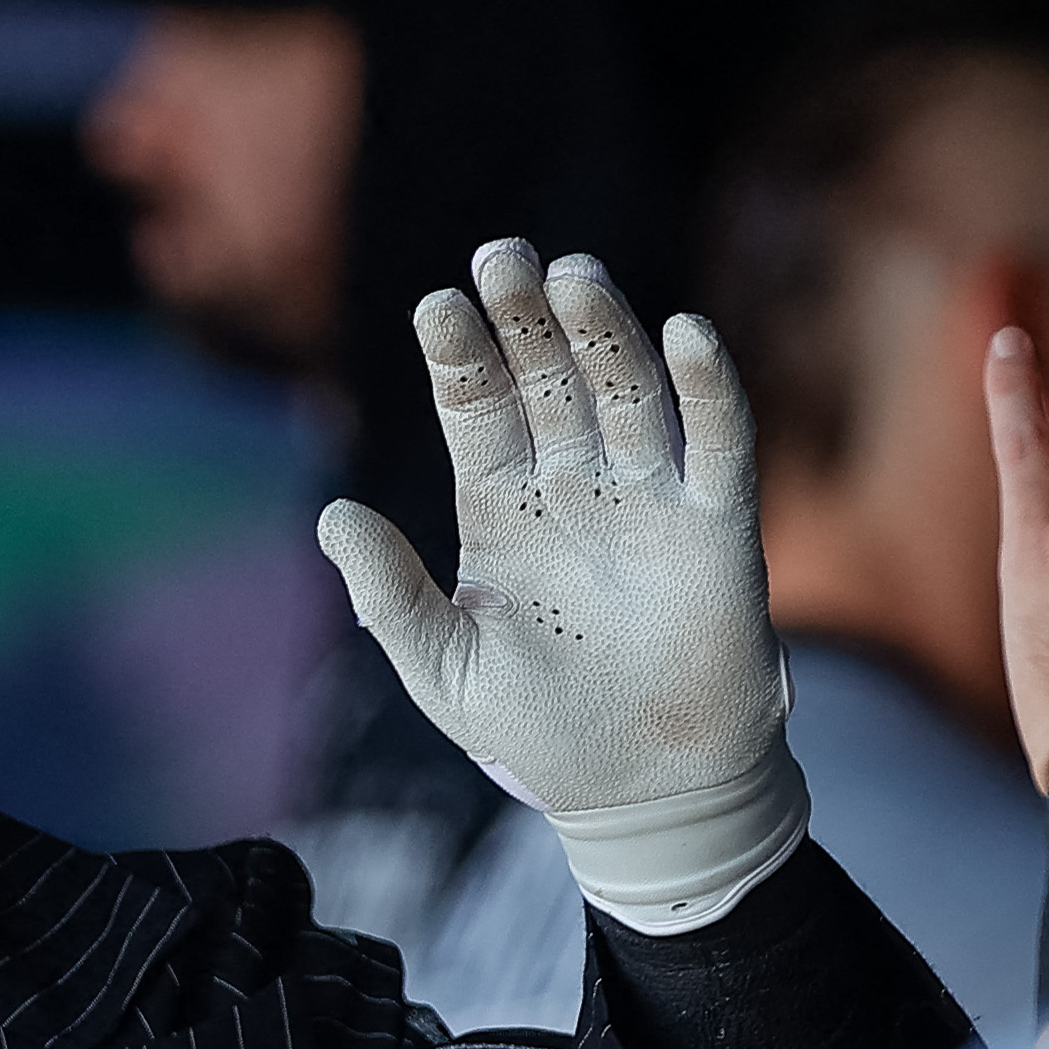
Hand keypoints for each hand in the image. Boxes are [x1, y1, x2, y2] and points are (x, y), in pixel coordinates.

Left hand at [319, 238, 804, 931]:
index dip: (458, 356)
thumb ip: (389, 595)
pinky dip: (707, 387)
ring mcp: (648, 496)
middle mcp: (573, 484)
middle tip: (501, 254)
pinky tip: (685, 332)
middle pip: (548, 377)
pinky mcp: (718, 525)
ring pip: (626, 390)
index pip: (475, 408)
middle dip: (525, 317)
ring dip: (605, 331)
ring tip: (573, 274)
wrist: (641, 794)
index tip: (434, 305)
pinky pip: (717, 442)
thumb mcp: (443, 668)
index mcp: (500, 506)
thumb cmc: (535, 732)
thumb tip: (330, 516)